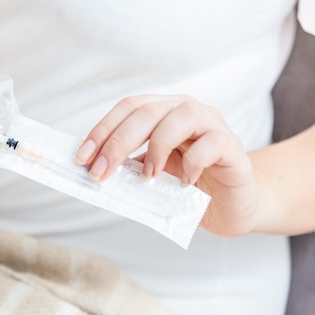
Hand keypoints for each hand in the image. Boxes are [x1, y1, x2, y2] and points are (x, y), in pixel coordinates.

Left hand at [75, 94, 261, 235]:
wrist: (232, 206)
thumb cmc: (187, 188)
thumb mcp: (151, 176)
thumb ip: (128, 168)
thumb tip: (93, 169)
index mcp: (164, 112)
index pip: (128, 108)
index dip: (102, 130)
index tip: (82, 157)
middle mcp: (187, 111)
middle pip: (148, 111)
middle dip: (118, 142)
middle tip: (100, 173)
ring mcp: (213, 125)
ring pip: (182, 116)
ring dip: (157, 147)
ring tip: (147, 177)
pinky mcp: (233, 148)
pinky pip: (212, 143)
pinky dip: (193, 162)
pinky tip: (184, 183)